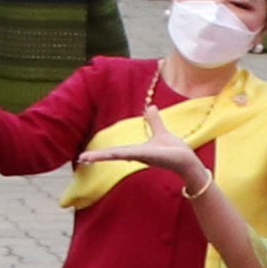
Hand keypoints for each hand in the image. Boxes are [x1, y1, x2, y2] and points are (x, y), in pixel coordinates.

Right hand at [80, 115, 207, 184]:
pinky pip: (129, 154)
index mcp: (136, 150)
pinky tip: (108, 154)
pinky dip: (117, 154)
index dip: (100, 153)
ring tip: (84, 158)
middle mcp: (135, 154)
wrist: (187, 160)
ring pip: (116, 155)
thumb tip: (151, 106)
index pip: (114, 151)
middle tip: (79, 159)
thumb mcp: (160, 131)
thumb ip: (154, 120)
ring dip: (101, 157)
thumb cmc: (175, 150)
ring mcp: (140, 156)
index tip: (85, 156)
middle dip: (95, 156)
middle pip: (111, 155)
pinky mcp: (147, 156)